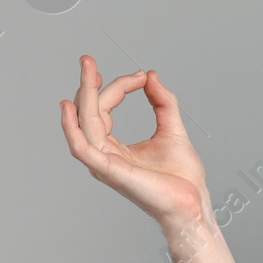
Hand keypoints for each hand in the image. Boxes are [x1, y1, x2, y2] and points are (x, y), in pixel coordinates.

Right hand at [59, 55, 209, 225]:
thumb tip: (151, 76)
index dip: (119, 87)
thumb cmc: (182, 177)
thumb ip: (162, 102)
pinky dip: (72, 127)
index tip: (142, 76)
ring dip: (83, 94)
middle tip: (89, 59)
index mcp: (114, 146)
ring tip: (87, 70)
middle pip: (90, 111)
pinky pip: (81, 147)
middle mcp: (104, 153)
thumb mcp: (173, 128)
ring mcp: (104, 162)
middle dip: (90, 83)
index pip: (104, 108)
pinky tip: (69, 106)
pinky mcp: (109, 170)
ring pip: (84, 123)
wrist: (193, 202)